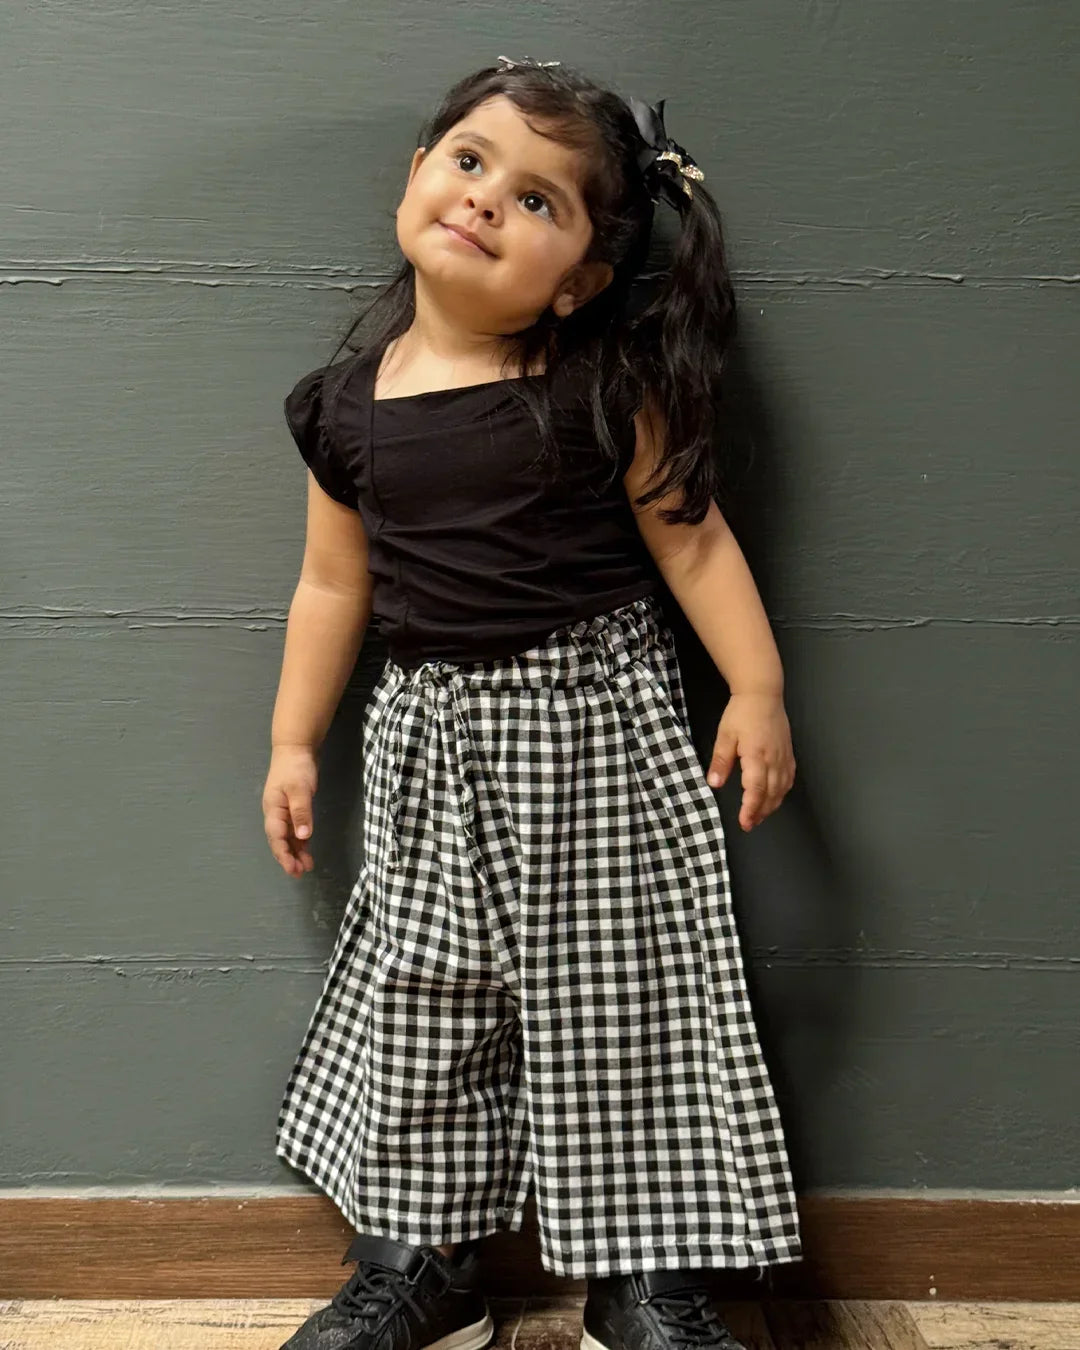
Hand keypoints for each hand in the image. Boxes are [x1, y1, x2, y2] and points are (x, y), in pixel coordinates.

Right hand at [263, 744, 318, 875]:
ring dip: (296, 851)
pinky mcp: (293, 807)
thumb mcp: (300, 789)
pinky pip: (295, 829)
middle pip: (280, 840)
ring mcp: (284, 810)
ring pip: (288, 836)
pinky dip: (300, 840)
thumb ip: (301, 812)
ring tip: (306, 866)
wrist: (296, 748)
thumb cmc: (296, 767)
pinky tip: (307, 850)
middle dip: (288, 857)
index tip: (293, 869)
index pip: (277, 837)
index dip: (284, 855)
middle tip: (300, 873)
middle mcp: (276, 813)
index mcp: (273, 809)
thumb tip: (303, 835)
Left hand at [705, 692, 795, 831]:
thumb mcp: (725, 735)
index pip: (756, 789)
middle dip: (760, 812)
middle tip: (749, 824)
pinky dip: (782, 793)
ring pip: (782, 789)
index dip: (751, 809)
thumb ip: (721, 761)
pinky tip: (774, 798)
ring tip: (759, 816)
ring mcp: (784, 757)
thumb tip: (715, 784)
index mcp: (757, 755)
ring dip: (771, 806)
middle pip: (771, 794)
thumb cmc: (742, 713)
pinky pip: (789, 779)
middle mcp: (774, 759)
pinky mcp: (788, 754)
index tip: (744, 822)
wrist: (763, 694)